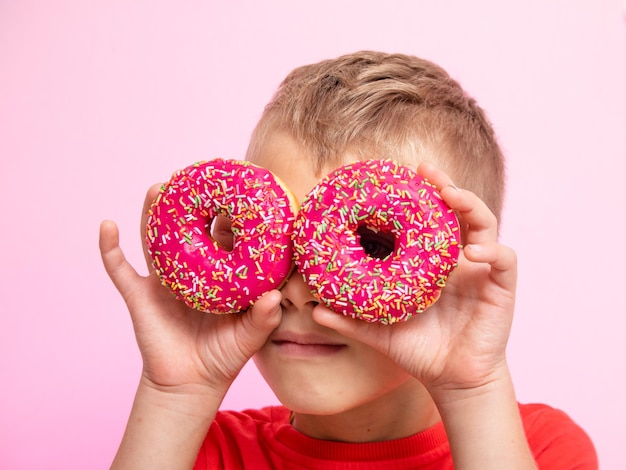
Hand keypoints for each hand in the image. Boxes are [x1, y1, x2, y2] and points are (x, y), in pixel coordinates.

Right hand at [99, 184, 281, 397]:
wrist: (190, 385)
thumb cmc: (223, 356)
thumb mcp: (249, 337)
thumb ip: (263, 319)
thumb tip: (276, 297)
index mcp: (217, 274)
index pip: (224, 236)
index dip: (231, 215)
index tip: (238, 189)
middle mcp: (189, 270)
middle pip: (187, 229)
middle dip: (190, 203)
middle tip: (192, 176)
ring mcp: (163, 281)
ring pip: (155, 240)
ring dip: (152, 213)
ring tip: (156, 188)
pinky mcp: (139, 295)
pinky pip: (120, 269)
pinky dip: (110, 249)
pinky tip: (107, 226)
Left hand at [312, 162, 516, 396]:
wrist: (451, 379)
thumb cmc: (418, 349)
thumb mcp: (380, 329)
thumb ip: (351, 318)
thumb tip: (313, 309)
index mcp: (432, 261)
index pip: (428, 219)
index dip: (417, 197)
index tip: (398, 177)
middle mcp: (458, 258)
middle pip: (458, 210)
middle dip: (444, 185)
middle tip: (425, 171)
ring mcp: (481, 269)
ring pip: (484, 223)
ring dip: (470, 205)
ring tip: (451, 196)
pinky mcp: (501, 286)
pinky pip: (504, 259)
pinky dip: (493, 251)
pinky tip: (473, 254)